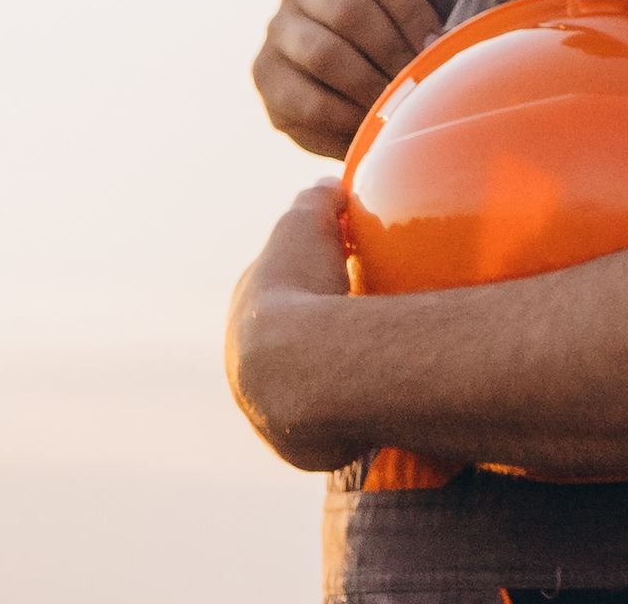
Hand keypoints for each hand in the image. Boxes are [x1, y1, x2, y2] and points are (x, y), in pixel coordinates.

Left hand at [226, 181, 371, 472]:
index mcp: (246, 307)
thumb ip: (317, 198)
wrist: (300, 369)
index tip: (351, 266)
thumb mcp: (309, 222)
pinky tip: (380, 397)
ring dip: (336, 374)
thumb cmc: (302, 287)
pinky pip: (329, 422)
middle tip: (374, 317)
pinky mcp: (294, 441)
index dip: (314, 273)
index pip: (277, 287)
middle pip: (293, 340)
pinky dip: (350, 409)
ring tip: (382, 362)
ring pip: (308, 384)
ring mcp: (266, 406)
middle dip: (325, 329)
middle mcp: (244, 360)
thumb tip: (332, 184)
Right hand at [257, 0, 442, 153]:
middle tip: (419, 79)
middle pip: (348, 11)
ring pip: (323, 54)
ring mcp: (276, 28)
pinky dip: (343, 116)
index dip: (413, 11)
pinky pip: (304, 99)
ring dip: (369, 85)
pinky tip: (367, 124)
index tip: (439, 43)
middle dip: (393, 51)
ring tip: (397, 104)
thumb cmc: (412, 31)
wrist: (371, 89)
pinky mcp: (264, 76)